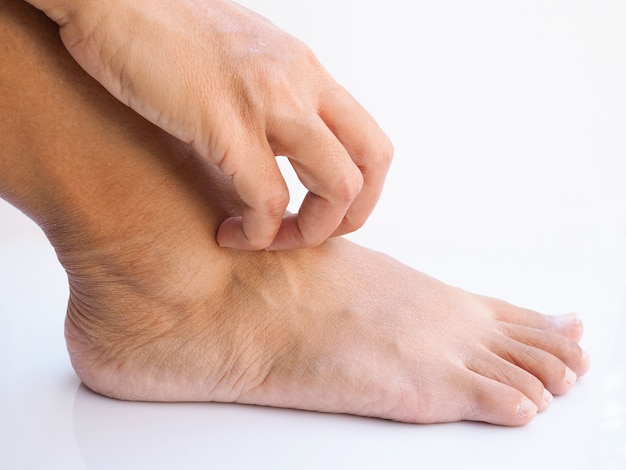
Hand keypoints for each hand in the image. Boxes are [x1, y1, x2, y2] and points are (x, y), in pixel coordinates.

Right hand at [36, 0, 392, 249]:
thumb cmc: (163, 30)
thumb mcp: (240, 59)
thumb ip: (271, 97)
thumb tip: (281, 143)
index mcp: (306, 70)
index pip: (371, 142)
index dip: (360, 193)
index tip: (319, 212)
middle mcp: (301, 82)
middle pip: (372, 165)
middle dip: (349, 217)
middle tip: (305, 235)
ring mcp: (270, 100)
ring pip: (337, 186)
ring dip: (309, 232)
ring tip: (266, 240)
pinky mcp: (226, 123)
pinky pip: (267, 200)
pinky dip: (257, 233)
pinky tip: (229, 234)